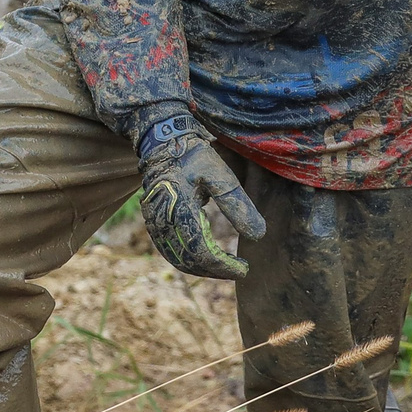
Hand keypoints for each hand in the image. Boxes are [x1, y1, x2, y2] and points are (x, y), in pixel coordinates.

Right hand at [135, 111, 267, 280]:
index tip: (244, 268)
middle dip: (215, 270)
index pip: (201, 250)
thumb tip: (259, 235)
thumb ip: (237, 204)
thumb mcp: (220, 174)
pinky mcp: (152, 221)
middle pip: (188, 259)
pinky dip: (188, 260)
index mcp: (180, 208)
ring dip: (201, 269)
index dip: (223, 265)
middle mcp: (162, 219)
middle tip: (238, 270)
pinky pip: (168, 250)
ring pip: (177, 258)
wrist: (162, 141)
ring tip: (224, 267)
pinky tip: (205, 259)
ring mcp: (153, 222)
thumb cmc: (194, 156)